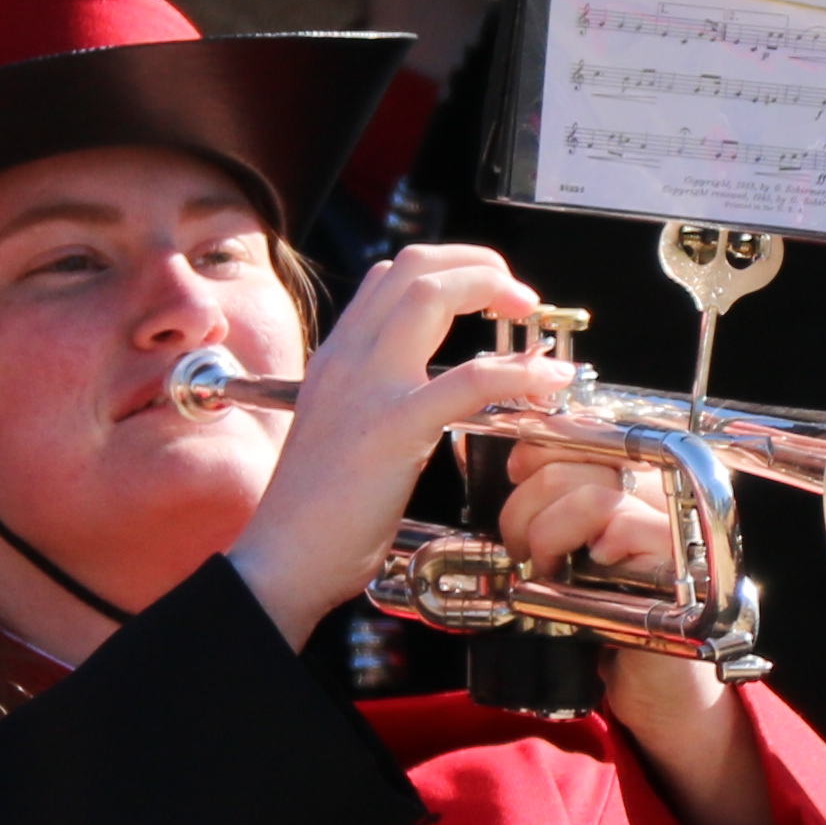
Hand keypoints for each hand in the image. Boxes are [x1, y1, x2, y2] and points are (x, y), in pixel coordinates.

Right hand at [227, 245, 584, 649]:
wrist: (279, 561)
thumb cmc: (311, 518)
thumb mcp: (336, 435)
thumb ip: (370, 404)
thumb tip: (419, 397)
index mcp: (335, 359)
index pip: (390, 277)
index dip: (448, 270)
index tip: (485, 294)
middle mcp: (347, 358)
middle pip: (416, 266)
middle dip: (478, 263)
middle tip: (516, 297)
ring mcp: (367, 387)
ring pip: (433, 293)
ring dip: (493, 287)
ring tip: (527, 313)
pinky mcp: (392, 427)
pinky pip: (467, 379)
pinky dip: (518, 370)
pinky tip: (546, 379)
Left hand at [485, 445, 782, 824]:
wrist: (658, 684)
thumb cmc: (610, 619)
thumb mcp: (571, 551)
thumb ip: (554, 501)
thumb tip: (517, 457)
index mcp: (637, 476)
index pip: (580, 429)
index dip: (536, 448)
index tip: (516, 479)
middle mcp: (661, 488)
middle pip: (574, 459)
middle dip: (526, 507)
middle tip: (527, 552)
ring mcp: (674, 521)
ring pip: (590, 495)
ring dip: (549, 536)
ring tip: (552, 570)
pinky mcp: (678, 558)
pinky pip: (620, 528)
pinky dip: (590, 550)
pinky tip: (591, 571)